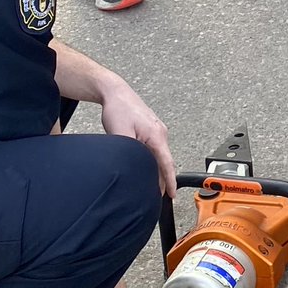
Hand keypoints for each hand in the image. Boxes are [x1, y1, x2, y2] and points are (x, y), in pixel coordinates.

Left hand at [100, 80, 177, 196]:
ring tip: (149, 183)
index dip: (170, 181)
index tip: (172, 194)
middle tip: (156, 195)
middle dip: (163, 179)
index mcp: (157, 135)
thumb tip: (134, 168)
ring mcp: (156, 130)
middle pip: (165, 161)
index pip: (167, 164)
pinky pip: (155, 149)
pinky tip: (145, 165)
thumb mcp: (120, 134)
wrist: (115, 92)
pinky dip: (152, 160)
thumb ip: (130, 152)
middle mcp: (160, 133)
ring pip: (159, 155)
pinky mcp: (150, 129)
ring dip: (156, 169)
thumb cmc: (119, 108)